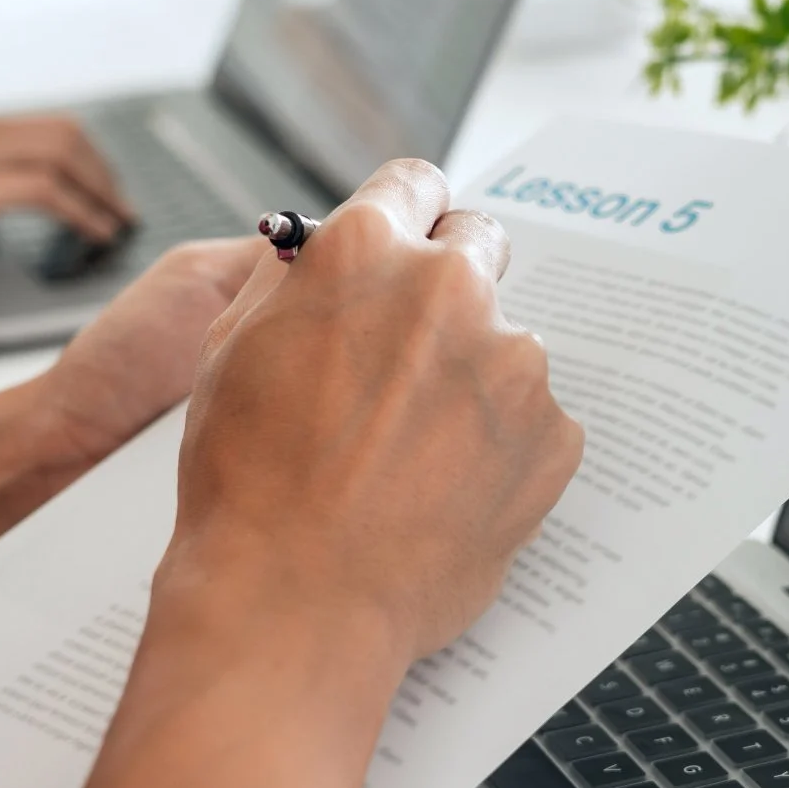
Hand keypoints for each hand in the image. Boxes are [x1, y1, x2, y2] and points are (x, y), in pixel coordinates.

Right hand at [0, 113, 135, 240]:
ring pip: (68, 154)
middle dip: (104, 171)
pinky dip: (82, 213)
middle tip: (120, 206)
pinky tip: (94, 234)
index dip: (82, 156)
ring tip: (117, 223)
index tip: (98, 183)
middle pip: (69, 134)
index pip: (44, 127)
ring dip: (102, 191)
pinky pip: (48, 192)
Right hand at [0, 160, 583, 787]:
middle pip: (478, 247)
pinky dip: (503, 447)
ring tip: (416, 454)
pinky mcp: (554, 433)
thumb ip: (298, 280)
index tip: (412, 238)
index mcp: (363, 250)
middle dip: (452, 284)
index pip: (413, 185)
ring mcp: (511, 361)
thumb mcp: (234, 348)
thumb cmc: (244, 482)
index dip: (407, 216)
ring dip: (475, 376)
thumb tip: (332, 252)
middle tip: (419, 349)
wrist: (292, 602)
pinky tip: (448, 492)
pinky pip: (536, 420)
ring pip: (507, 343)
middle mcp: (448, 287)